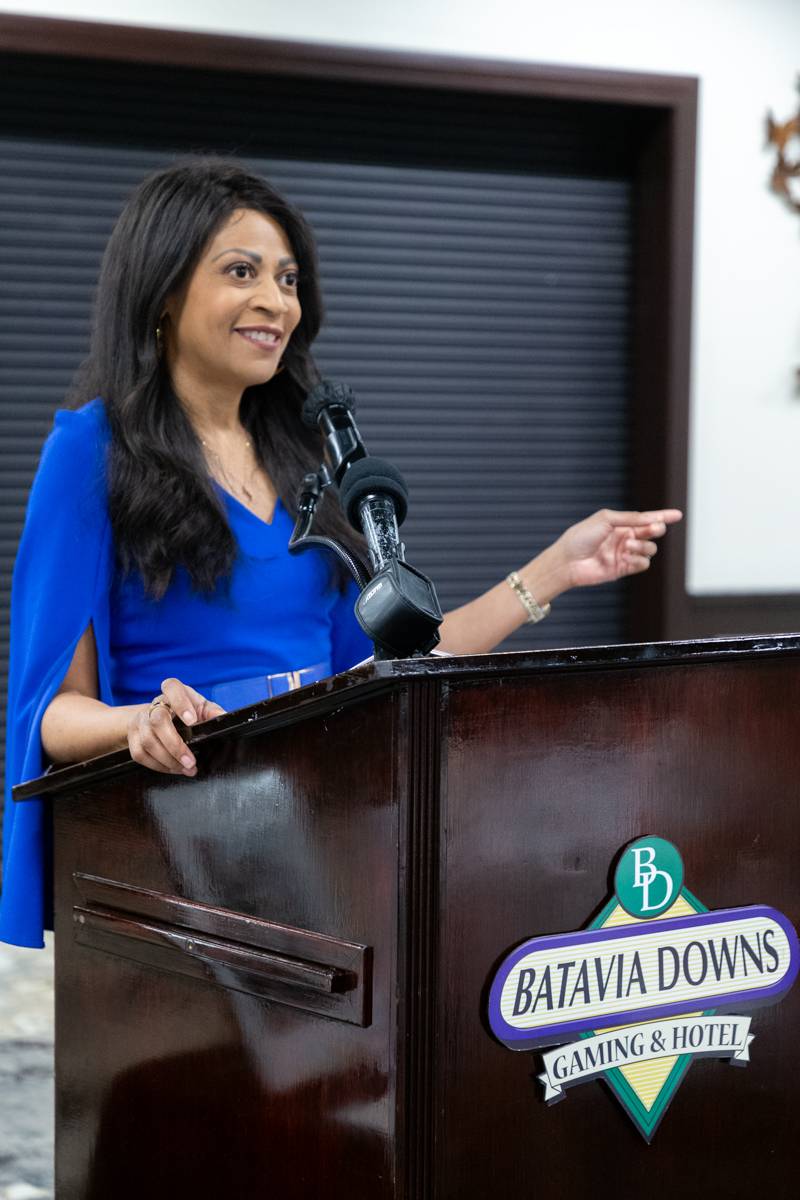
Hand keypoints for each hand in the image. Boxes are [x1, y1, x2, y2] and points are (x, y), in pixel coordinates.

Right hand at [127, 677, 225, 775]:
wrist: (157, 717)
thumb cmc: (185, 711)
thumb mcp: (201, 707)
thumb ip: (212, 712)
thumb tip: (223, 717)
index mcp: (173, 693)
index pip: (172, 688)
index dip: (180, 703)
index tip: (192, 721)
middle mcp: (154, 705)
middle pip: (158, 720)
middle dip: (175, 744)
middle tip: (190, 761)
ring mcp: (140, 721)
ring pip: (148, 741)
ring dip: (168, 759)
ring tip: (186, 768)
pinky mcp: (133, 737)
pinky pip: (140, 754)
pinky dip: (158, 765)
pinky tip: (173, 769)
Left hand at [553, 508, 682, 588]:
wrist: (567, 561)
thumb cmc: (581, 537)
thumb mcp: (606, 519)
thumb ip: (630, 518)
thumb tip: (651, 518)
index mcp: (620, 523)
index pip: (646, 518)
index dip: (662, 516)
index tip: (677, 515)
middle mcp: (624, 538)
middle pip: (652, 532)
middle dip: (655, 529)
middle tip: (653, 528)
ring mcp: (624, 554)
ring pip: (650, 549)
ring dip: (644, 546)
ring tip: (628, 546)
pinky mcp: (623, 569)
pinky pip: (643, 564)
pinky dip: (639, 559)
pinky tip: (627, 557)